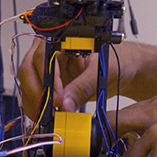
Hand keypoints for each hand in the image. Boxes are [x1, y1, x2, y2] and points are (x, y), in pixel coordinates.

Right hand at [17, 39, 146, 116]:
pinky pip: (37, 94)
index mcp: (64, 39)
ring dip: (35, 102)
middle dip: (36, 92)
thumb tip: (66, 104)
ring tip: (49, 117)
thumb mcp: (102, 70)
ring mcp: (51, 68)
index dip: (47, 78)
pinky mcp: (53, 83)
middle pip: (29, 69)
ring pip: (29, 83)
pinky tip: (47, 117)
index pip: (43, 55)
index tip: (57, 98)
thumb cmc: (119, 59)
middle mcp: (52, 51)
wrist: (127, 68)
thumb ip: (84, 86)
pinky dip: (39, 107)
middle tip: (51, 110)